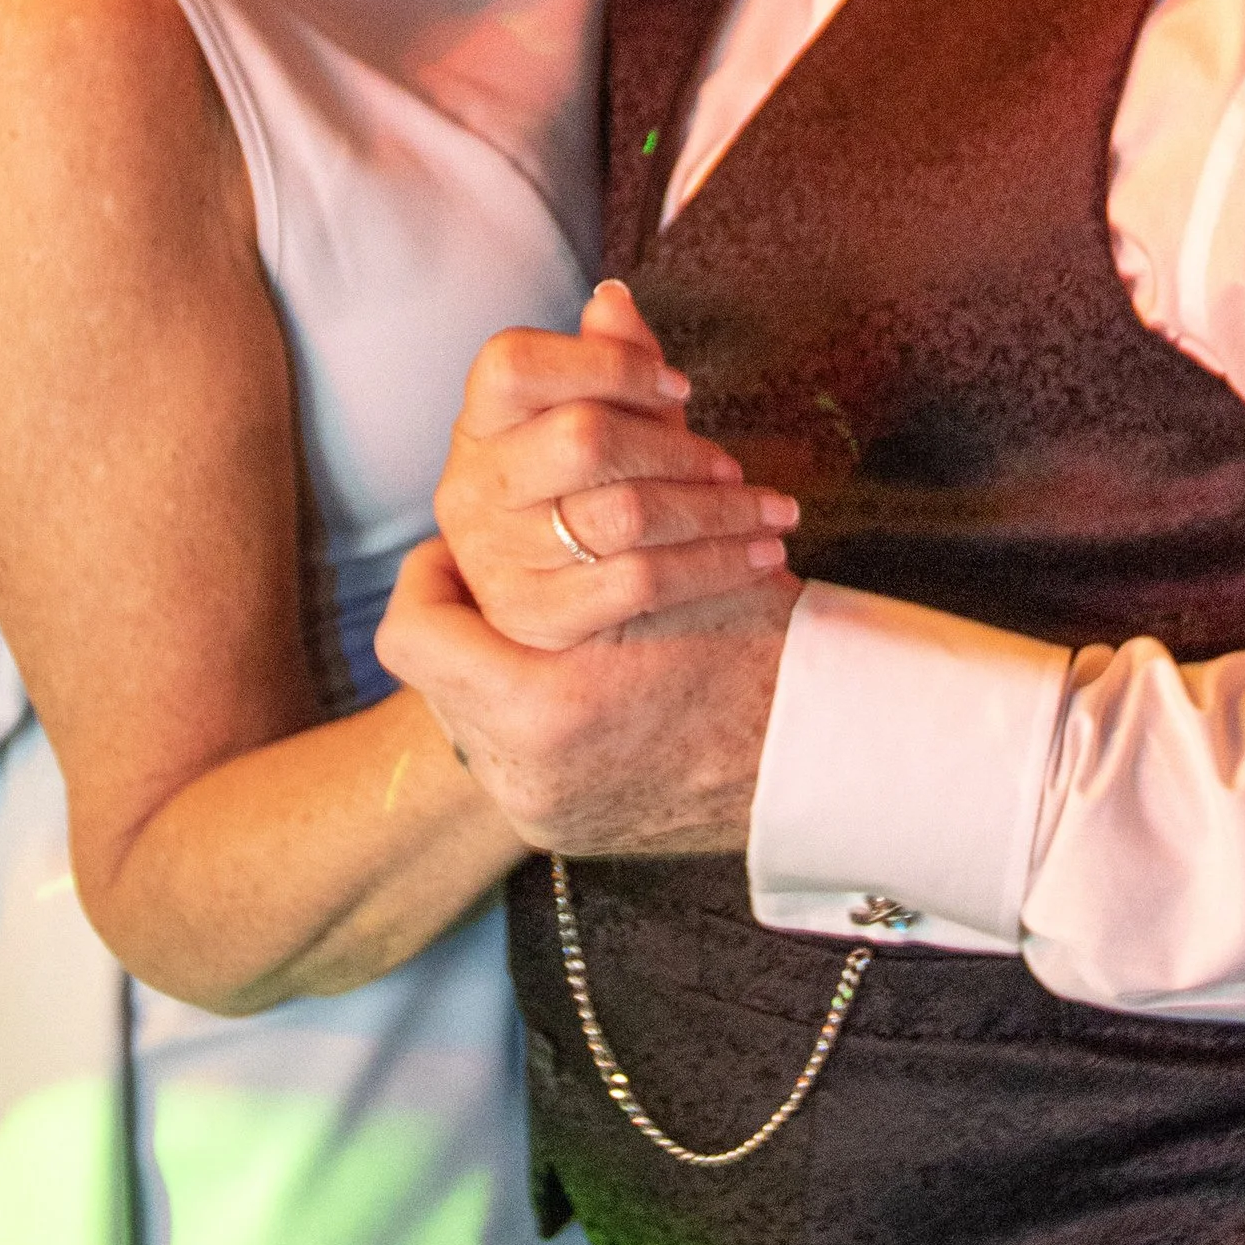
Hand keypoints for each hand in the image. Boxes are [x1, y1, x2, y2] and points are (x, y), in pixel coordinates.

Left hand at [378, 536, 797, 856]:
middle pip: (434, 674)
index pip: (413, 632)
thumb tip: (550, 414)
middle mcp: (527, 776)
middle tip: (484, 573)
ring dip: (494, 662)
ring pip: (466, 717)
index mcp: (546, 708)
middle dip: (461, 617)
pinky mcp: (561, 830)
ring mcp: (541, 812)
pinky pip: (509, 757)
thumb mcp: (673, 565)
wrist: (831, 764)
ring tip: (532, 621)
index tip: (453, 546)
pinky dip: (530, 708)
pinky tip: (571, 671)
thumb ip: (589, 508)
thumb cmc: (764, 649)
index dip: (428, 574)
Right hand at [433, 280, 797, 649]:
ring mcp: (494, 557)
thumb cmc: (597, 503)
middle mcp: (470, 489)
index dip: (607, 364)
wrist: (583, 637)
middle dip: (677, 448)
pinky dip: (716, 563)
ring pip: (626, 511)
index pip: (514, 363)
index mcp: (478, 426)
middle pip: (584, 436)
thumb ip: (609, 367)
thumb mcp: (607, 431)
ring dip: (718, 510)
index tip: (681, 388)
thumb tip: (614, 298)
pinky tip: (761, 555)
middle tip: (731, 466)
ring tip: (772, 511)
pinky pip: (642, 579)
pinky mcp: (535, 617)